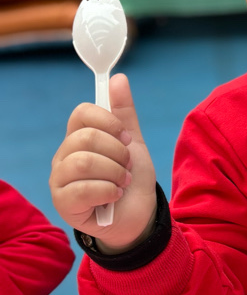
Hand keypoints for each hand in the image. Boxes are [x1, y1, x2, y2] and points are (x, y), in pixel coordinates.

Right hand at [50, 73, 156, 252]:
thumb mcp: (134, 144)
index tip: (126, 137)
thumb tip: (118, 78)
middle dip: (117, 152)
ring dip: (115, 172)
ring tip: (123, 182)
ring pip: (84, 162)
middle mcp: (64, 156)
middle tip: (127, 165)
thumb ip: (124, 113)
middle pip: (85, 137)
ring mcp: (60, 180)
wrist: (138, 216)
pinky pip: (82, 190)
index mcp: (79, 137)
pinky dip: (109, 191)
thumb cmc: (131, 179)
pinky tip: (115, 196)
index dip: (109, 121)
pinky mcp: (63, 203)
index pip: (82, 113)